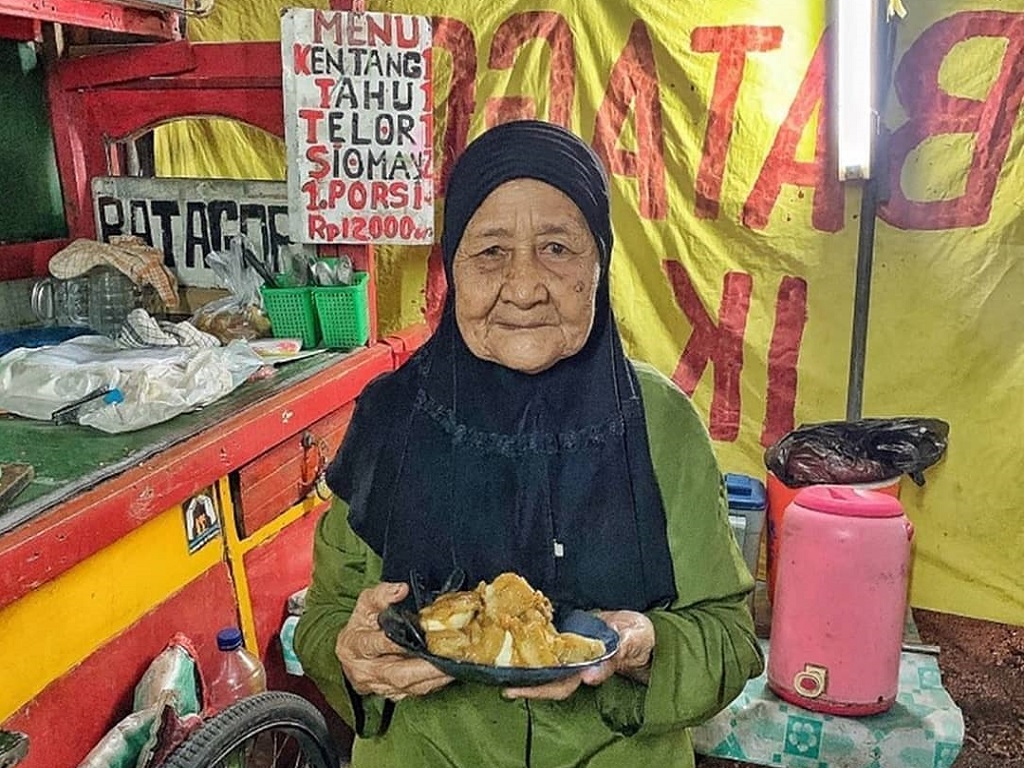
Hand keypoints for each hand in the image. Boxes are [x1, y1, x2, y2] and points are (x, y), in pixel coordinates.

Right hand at [335, 581, 452, 700]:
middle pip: (398, 674)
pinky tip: (449, 673)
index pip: (374, 645)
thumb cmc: (361, 627)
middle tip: (447, 657)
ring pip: (410, 688)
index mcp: (356, 646)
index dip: (395, 643)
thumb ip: (381, 595)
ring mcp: (380, 686)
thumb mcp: (365, 605)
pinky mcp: (393, 694)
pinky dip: (435, 683)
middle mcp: (367, 670)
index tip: (418, 635)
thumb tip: (401, 589)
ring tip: (456, 664)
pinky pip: (416, 693)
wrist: (350, 656)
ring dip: (435, 677)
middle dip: (425, 668)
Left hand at [502, 610, 655, 699]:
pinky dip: (532, 639)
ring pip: (545, 660)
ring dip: (524, 661)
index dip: (539, 689)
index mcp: (588, 669)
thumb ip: (616, 655)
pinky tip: (515, 632)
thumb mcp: (631, 643)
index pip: (560, 685)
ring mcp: (571, 650)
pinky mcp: (569, 635)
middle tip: (499, 681)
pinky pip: (549, 641)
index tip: (517, 691)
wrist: (638, 628)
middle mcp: (576, 663)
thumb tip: (591, 675)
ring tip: (499, 660)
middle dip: (523, 682)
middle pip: (545, 678)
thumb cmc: (638, 638)